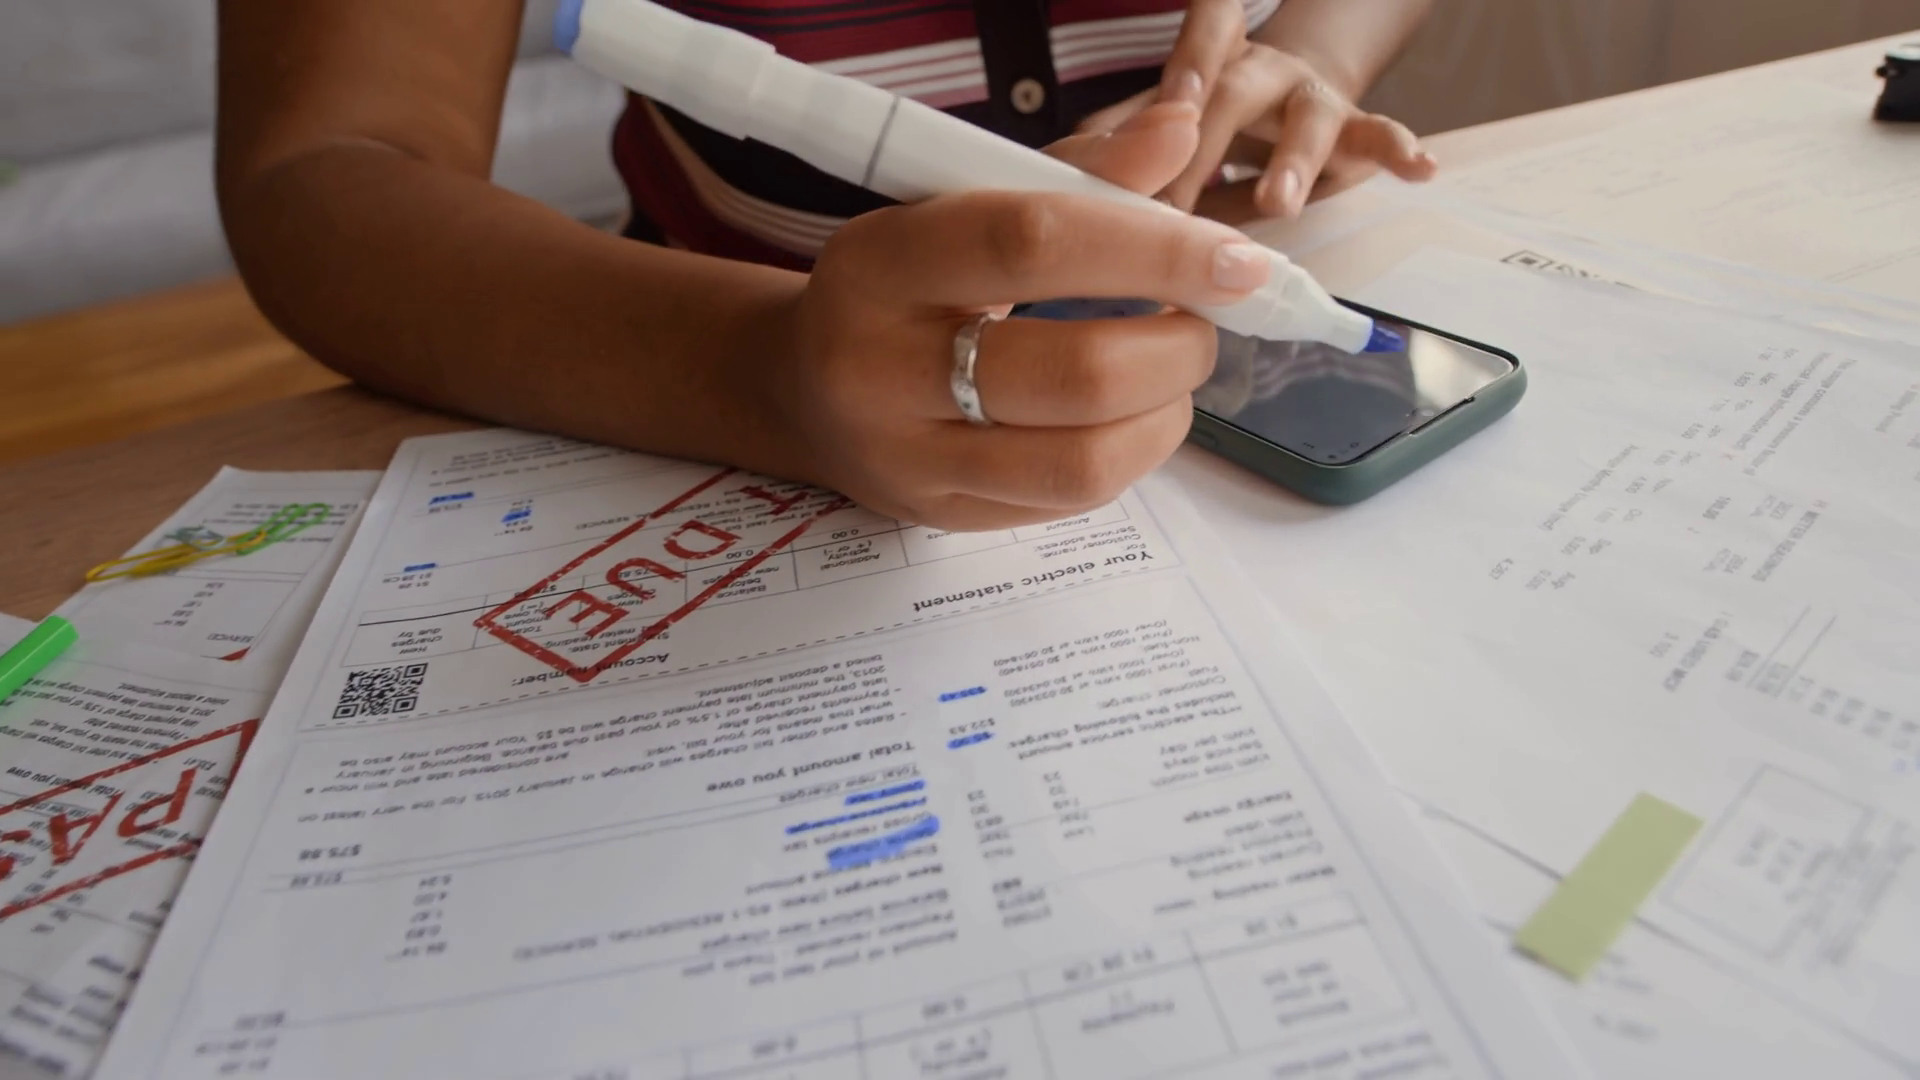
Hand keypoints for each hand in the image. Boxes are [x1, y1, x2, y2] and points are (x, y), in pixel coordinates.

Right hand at [760, 103, 1265, 530]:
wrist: (799, 388)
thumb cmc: (903, 284)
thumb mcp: (958, 208)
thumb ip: (1073, 173)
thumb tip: (1179, 129)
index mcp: (882, 263)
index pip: (1035, 244)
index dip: (1155, 249)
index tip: (1236, 261)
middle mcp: (880, 369)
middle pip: (1075, 375)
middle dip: (1176, 349)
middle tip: (1201, 325)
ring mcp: (907, 457)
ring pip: (1081, 461)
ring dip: (1164, 416)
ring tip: (1170, 375)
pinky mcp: (940, 516)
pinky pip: (1066, 502)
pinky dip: (1127, 457)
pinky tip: (1126, 418)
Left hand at [1078, 0, 1436, 214]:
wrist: (1281, 112)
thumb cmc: (1208, 124)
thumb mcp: (1163, 128)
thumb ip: (1124, 142)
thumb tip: (1073, 167)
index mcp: (1207, 62)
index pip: (1202, 35)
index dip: (1193, 59)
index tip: (1176, 101)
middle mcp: (1258, 70)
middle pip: (1236, 93)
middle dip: (1208, 147)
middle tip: (1180, 202)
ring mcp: (1308, 98)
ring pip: (1306, 118)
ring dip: (1292, 160)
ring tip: (1278, 203)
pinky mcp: (1351, 133)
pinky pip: (1377, 136)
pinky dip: (1398, 150)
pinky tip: (1420, 167)